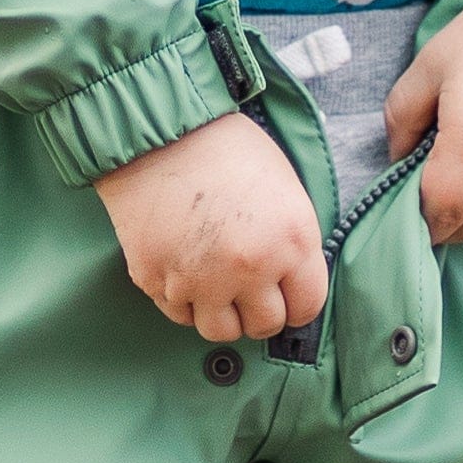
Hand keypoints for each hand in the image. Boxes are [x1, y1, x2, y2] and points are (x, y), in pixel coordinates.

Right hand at [93, 113, 328, 343]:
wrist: (161, 130)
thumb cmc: (227, 148)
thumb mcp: (285, 188)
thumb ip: (293, 241)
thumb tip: (292, 280)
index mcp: (291, 242)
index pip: (306, 307)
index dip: (297, 303)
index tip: (286, 297)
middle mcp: (248, 269)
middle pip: (263, 325)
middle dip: (260, 310)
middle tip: (250, 289)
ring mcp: (198, 279)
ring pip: (218, 331)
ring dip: (221, 313)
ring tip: (217, 286)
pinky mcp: (156, 279)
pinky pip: (177, 312)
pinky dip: (183, 300)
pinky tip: (185, 271)